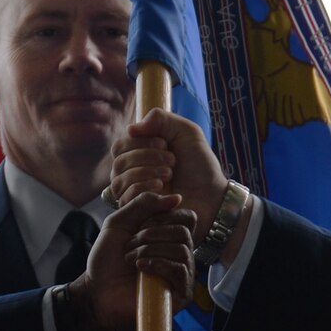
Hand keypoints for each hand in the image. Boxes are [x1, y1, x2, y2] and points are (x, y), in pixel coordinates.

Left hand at [70, 189, 195, 330]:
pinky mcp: (181, 292)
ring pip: (181, 249)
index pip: (186, 217)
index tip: (140, 225)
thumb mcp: (119, 222)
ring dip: (149, 250)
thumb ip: (143, 204)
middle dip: (151, 234)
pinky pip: (180, 270)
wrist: (97, 289)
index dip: (163, 216)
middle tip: (130, 245)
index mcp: (169, 235)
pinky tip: (141, 268)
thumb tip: (177, 198)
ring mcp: (182, 273)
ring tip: (131, 259)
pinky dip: (158, 264)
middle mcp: (180, 252)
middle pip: (183, 231)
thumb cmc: (107, 259)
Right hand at [110, 110, 229, 238]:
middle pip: (118, 160)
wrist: (212, 196)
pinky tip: (162, 189)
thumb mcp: (186, 132)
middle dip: (146, 156)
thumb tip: (130, 128)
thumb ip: (161, 119)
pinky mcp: (137, 210)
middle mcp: (132, 173)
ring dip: (146, 172)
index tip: (166, 144)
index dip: (140, 142)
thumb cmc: (200, 165)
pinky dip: (143, 187)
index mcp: (139, 154)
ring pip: (119, 178)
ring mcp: (133, 192)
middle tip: (172, 161)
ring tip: (170, 174)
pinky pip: (125, 196)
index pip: (120, 145)